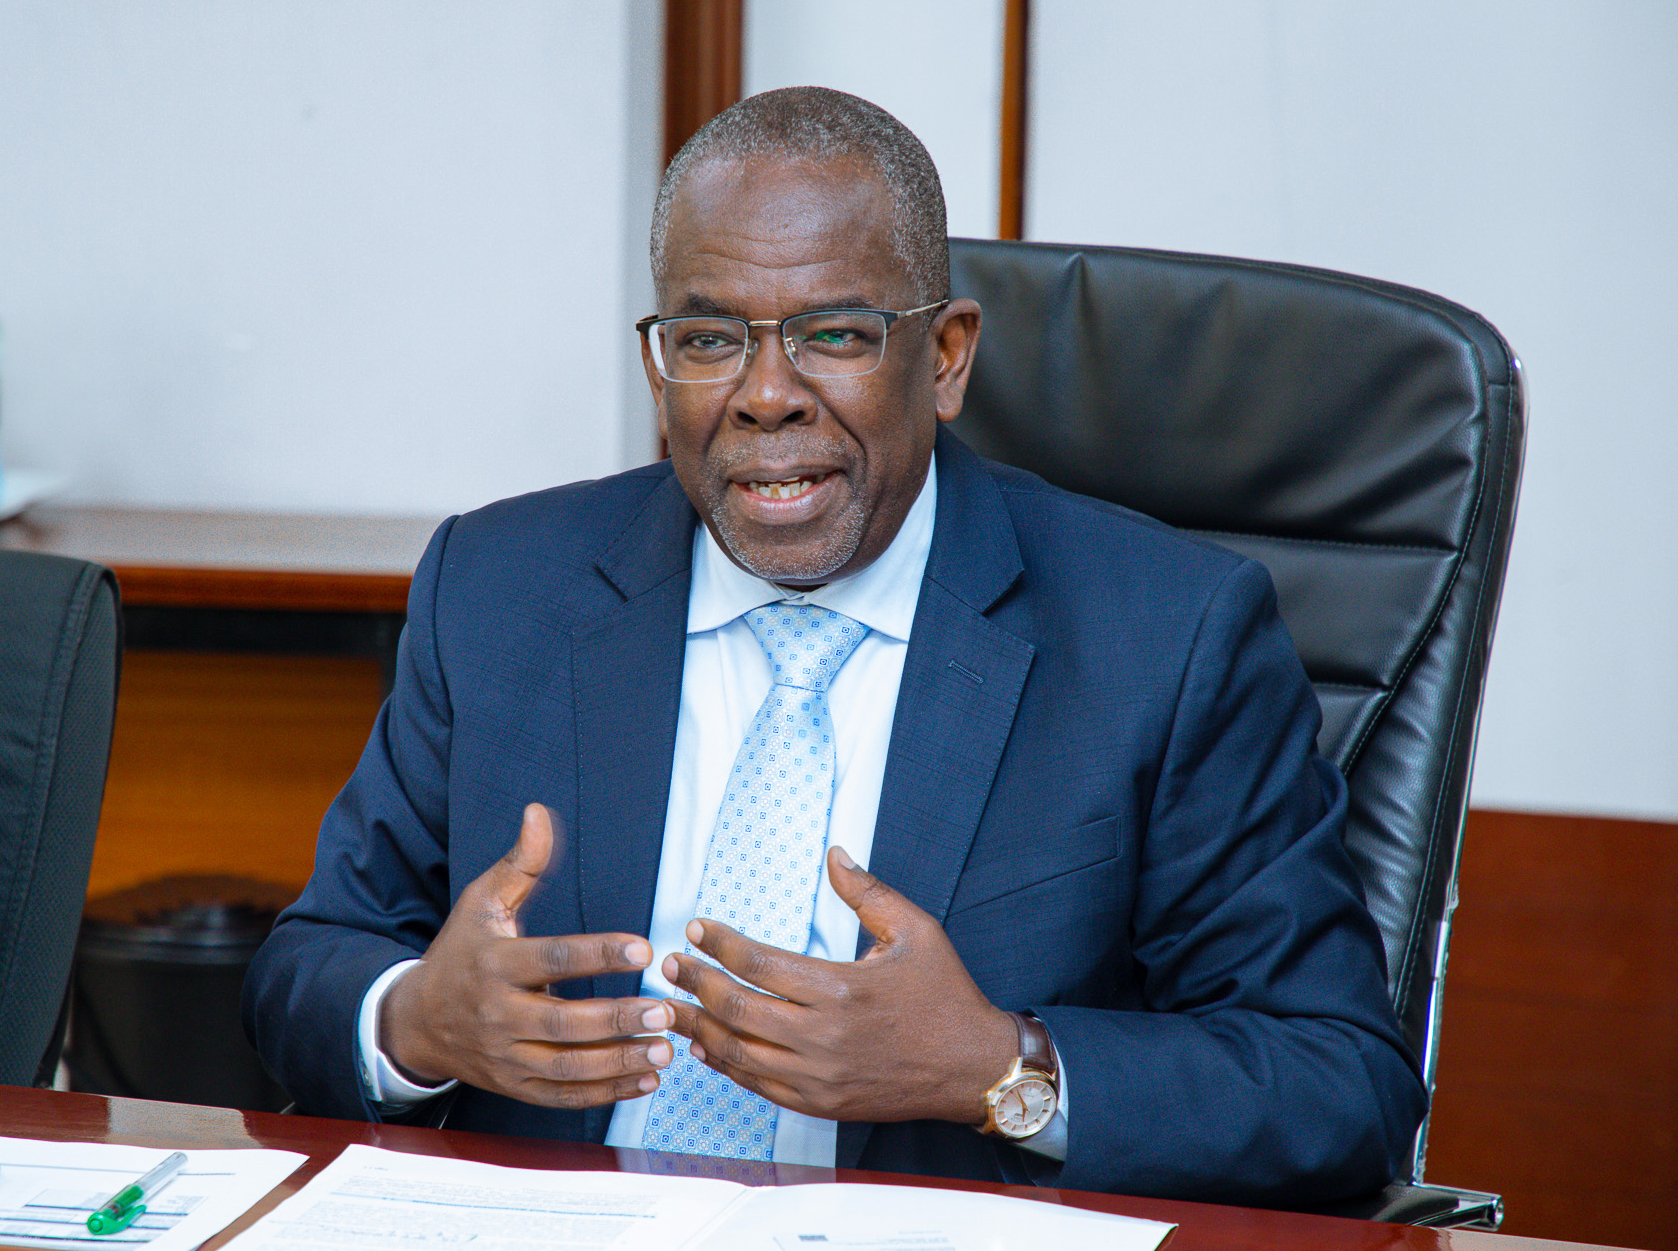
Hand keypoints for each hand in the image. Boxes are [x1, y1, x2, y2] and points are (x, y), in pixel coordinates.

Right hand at [379, 803, 675, 1107]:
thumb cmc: (462, 952)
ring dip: (620, 1062)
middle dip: (618, 1018)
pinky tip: (646, 1082)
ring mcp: (505, 1056)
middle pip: (564, 1022)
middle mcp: (498, 1014)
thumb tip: (539, 813)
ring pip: (567, 1068)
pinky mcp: (515, 1086)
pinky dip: (606, 1093)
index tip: (644, 948)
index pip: (553, 959)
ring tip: (666, 1049)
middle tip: (665, 1009)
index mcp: (495, 964)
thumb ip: (521, 862)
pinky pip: (564, 1096)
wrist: (417, 1020)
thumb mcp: (483, 901)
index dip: (599, 954)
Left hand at [663, 846, 1017, 1124]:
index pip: (760, 964)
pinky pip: (758, 1086)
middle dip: (696, 983)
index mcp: (843, 988)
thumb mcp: (916, 931)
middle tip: (670, 964)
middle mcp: (825, 1036)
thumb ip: (868, 892)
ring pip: (739, 1052)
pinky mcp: (821, 1103)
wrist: (974, 1068)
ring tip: (671, 1005)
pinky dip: (726, 1065)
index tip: (696, 928)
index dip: (720, 944)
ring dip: (699, 1026)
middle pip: (738, 1008)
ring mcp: (820, 1077)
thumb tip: (834, 853)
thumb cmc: (945, 995)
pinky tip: (706, 1046)